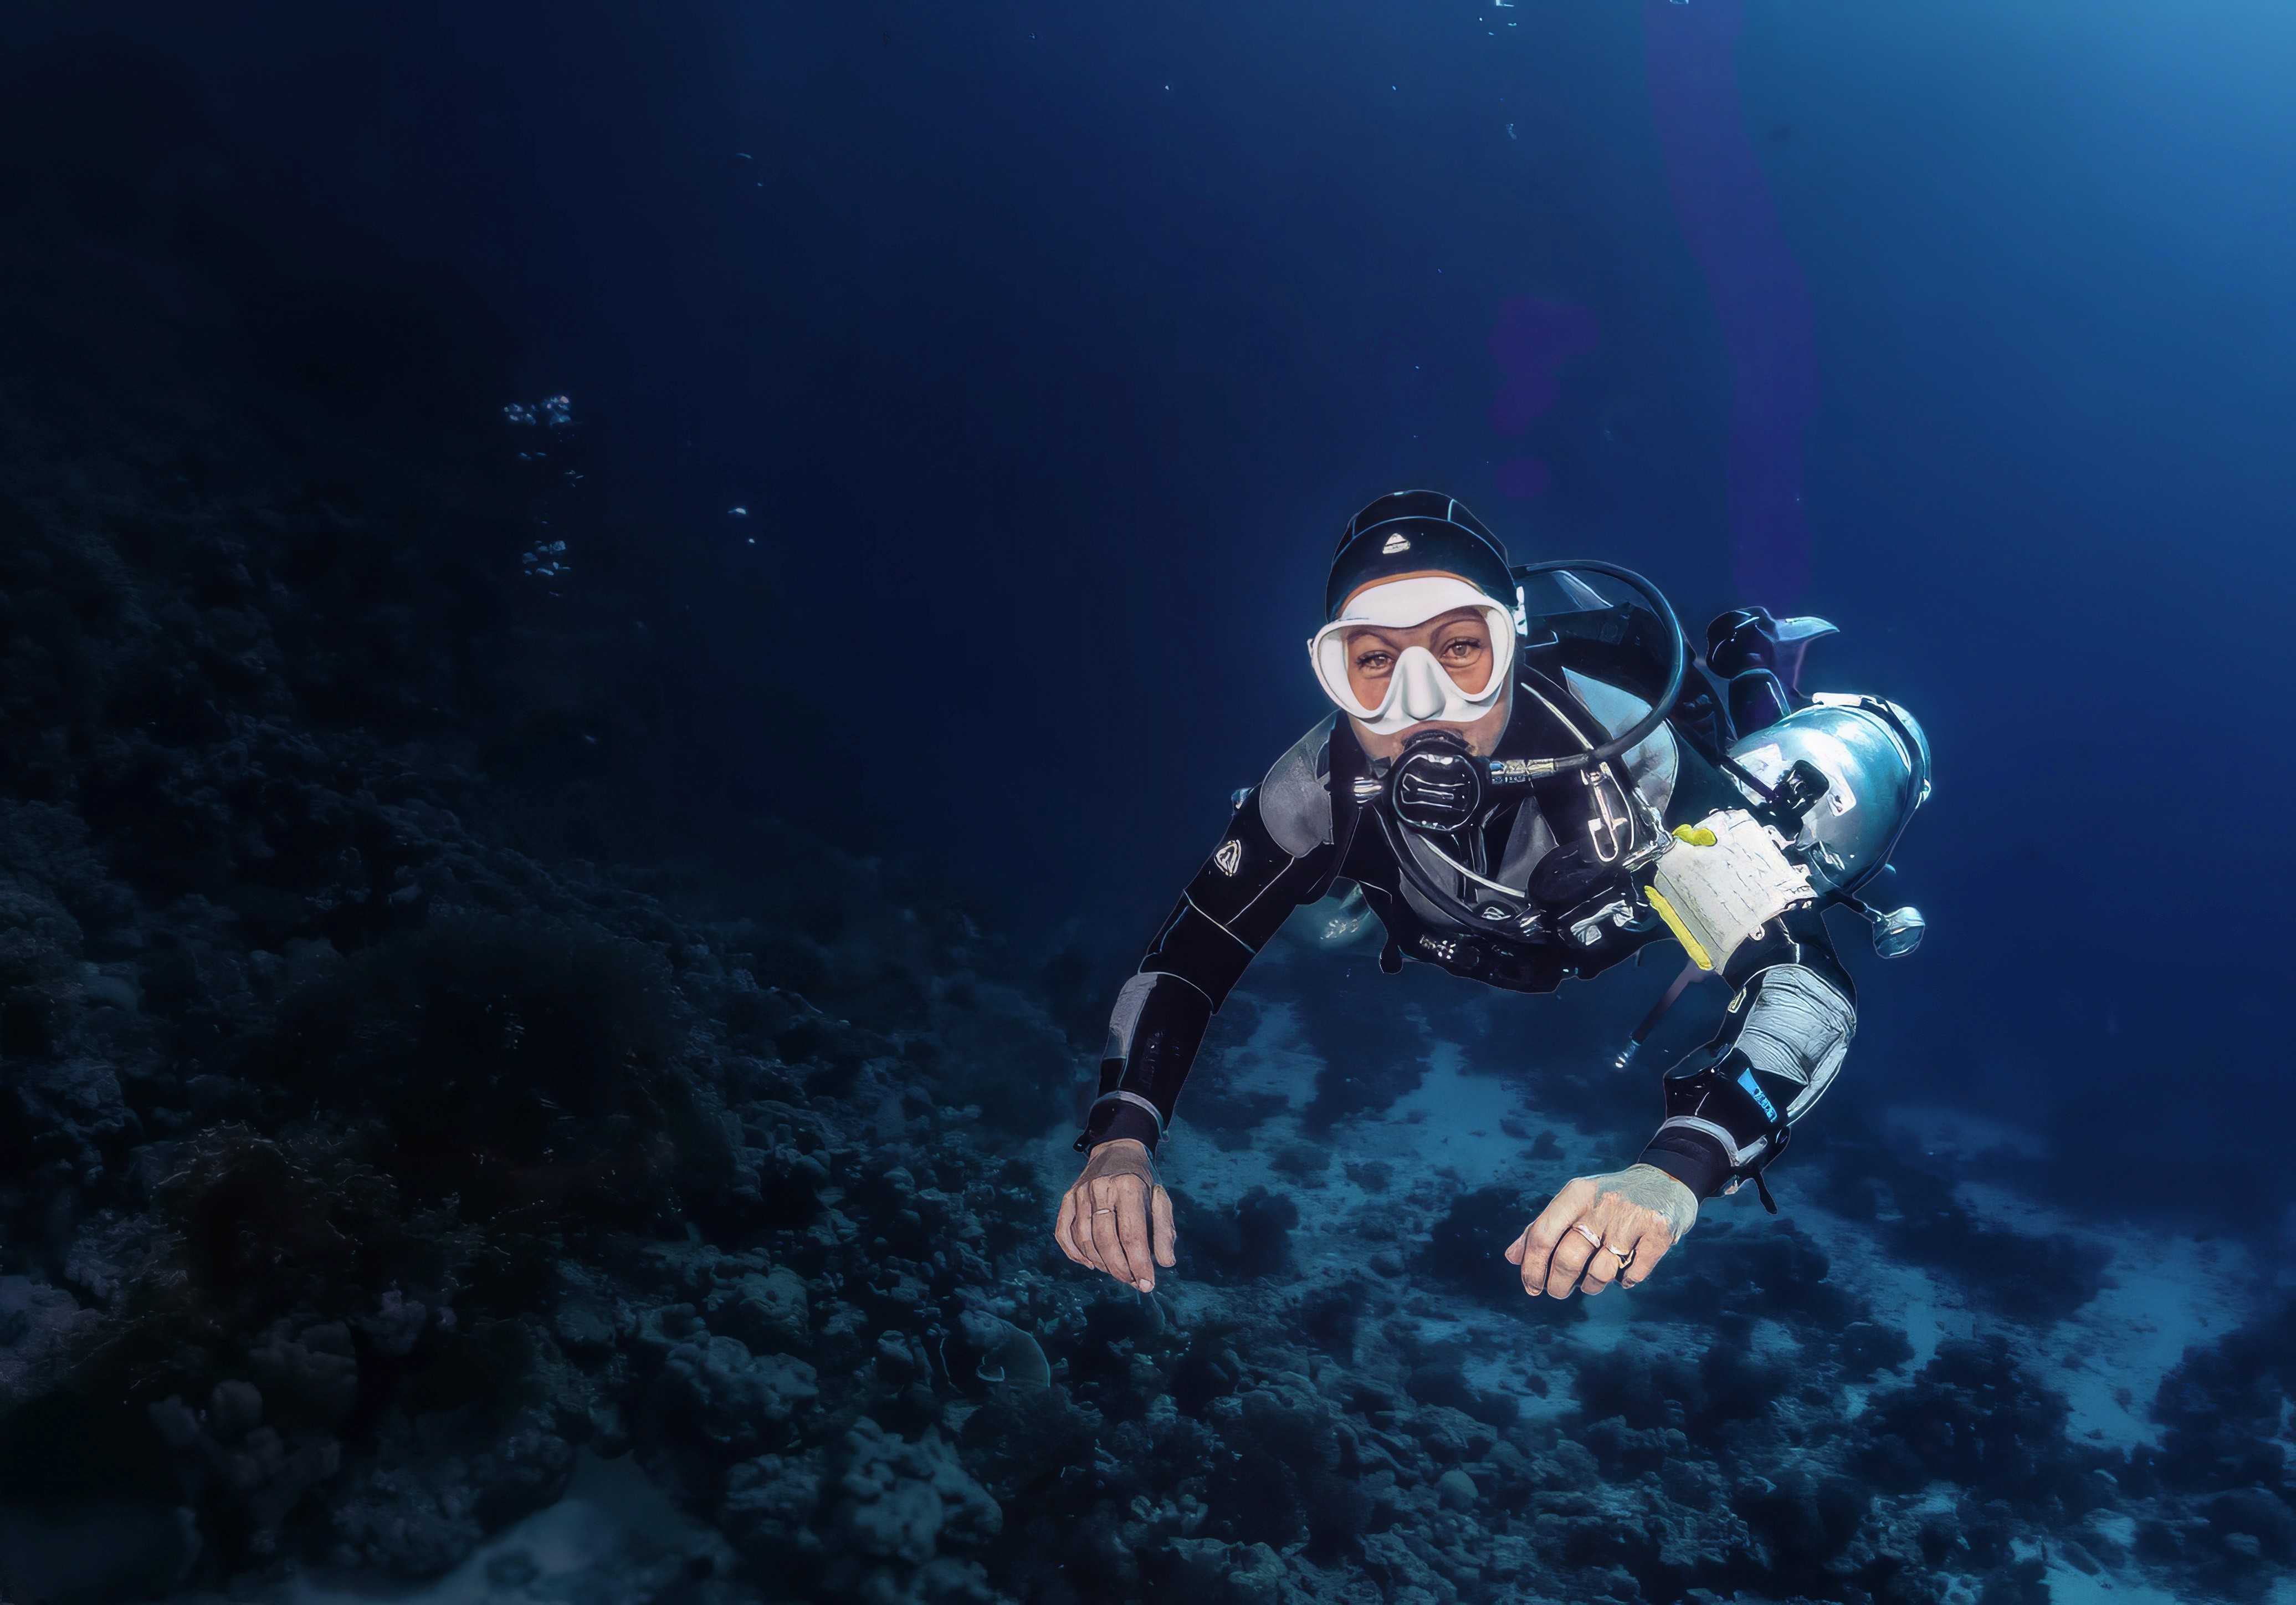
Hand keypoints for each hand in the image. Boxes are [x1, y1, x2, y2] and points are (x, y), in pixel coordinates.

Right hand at [1053, 1138, 1175, 1291]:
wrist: (1117, 1149)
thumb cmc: (1143, 1180)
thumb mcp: (1161, 1198)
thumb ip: (1164, 1230)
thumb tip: (1166, 1263)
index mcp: (1128, 1186)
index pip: (1132, 1234)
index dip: (1139, 1263)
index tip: (1148, 1284)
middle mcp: (1100, 1188)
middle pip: (1105, 1240)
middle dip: (1120, 1268)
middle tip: (1133, 1282)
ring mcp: (1080, 1193)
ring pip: (1084, 1239)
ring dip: (1101, 1264)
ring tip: (1118, 1273)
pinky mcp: (1067, 1198)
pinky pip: (1064, 1232)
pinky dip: (1074, 1254)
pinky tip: (1091, 1264)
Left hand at [1506, 1163, 1697, 1298]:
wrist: (1667, 1179)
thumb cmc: (1610, 1197)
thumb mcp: (1575, 1201)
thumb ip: (1543, 1227)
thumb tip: (1511, 1257)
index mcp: (1576, 1193)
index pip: (1542, 1234)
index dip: (1532, 1267)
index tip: (1531, 1288)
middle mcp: (1602, 1203)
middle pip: (1568, 1258)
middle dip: (1558, 1285)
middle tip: (1559, 1291)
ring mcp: (1632, 1217)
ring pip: (1601, 1271)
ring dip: (1593, 1286)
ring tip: (1595, 1279)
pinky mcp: (1659, 1231)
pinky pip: (1635, 1274)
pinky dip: (1627, 1281)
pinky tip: (1627, 1273)